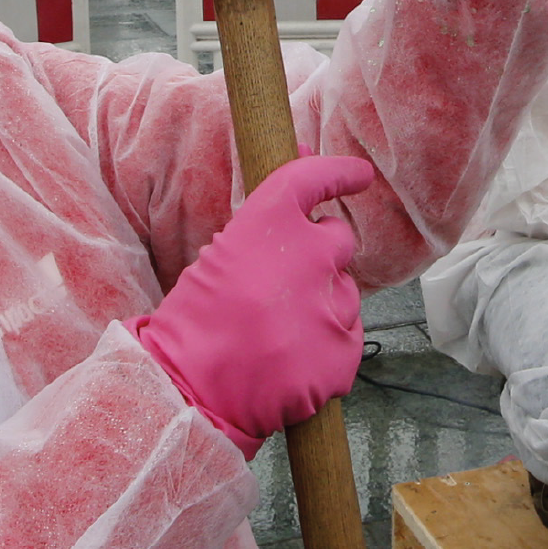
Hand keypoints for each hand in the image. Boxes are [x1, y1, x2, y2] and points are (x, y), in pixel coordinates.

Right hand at [130, 154, 376, 455]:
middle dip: (320, 255)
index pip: (314, 178)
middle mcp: (311, 255)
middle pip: (338, 239)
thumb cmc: (195, 324)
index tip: (358, 174)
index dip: (338, 173)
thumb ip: (268, 218)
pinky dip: (326, 345)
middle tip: (288, 283)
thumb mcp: (219, 255)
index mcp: (271, 224)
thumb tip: (303, 155)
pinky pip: (348, 335)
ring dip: (322, 304)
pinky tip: (290, 359)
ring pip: (344, 292)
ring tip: (278, 333)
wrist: (189, 393)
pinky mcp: (344, 351)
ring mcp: (331, 305)